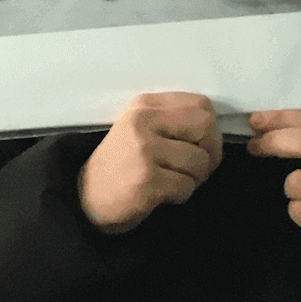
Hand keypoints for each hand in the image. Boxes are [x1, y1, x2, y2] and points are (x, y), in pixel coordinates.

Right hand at [78, 92, 221, 233]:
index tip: (200, 145)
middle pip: (205, 127)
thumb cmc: (121, 165)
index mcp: (145, 106)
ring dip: (194, 179)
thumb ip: (172, 121)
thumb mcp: (141, 129)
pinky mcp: (146, 180)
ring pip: (199, 161)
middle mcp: (144, 122)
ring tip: (174, 181)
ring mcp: (144, 150)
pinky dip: (181, 195)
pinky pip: (186, 187)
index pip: (201, 104)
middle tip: (197, 168)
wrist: (86, 197)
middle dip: (211, 153)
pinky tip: (163, 195)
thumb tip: (214, 132)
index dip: (210, 129)